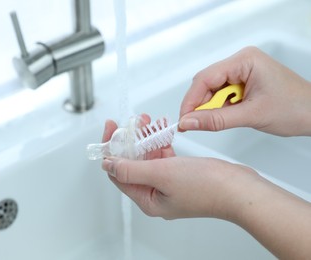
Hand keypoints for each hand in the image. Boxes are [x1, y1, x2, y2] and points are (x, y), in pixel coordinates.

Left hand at [101, 114, 258, 219]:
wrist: (240, 189)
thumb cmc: (208, 188)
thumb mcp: (162, 174)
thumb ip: (132, 169)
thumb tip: (109, 165)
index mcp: (148, 199)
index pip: (118, 173)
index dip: (112, 149)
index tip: (111, 128)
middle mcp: (156, 193)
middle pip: (132, 163)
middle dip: (130, 140)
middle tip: (132, 121)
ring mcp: (168, 183)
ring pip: (148, 157)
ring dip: (146, 138)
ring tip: (147, 121)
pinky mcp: (180, 174)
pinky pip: (163, 155)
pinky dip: (161, 141)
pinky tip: (162, 128)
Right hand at [179, 46, 310, 135]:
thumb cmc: (295, 108)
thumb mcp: (251, 115)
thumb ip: (216, 120)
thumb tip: (188, 122)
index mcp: (245, 60)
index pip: (205, 78)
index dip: (191, 100)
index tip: (183, 119)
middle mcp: (242, 62)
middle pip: (206, 83)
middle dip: (199, 105)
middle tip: (192, 125)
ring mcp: (242, 71)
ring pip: (212, 90)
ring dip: (210, 108)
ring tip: (214, 122)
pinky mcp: (243, 81)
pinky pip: (221, 94)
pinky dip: (219, 108)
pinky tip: (225, 116)